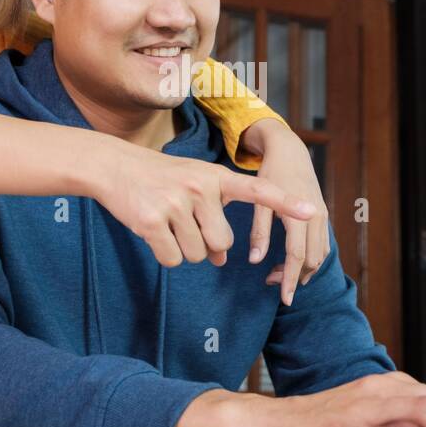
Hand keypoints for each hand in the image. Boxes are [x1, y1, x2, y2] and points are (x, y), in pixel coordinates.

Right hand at [90, 134, 315, 267]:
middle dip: (207, 247)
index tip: (310, 210)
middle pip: (222, 244)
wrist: (115, 167)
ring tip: (167, 224)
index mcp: (215, 177)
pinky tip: (153, 232)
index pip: (257, 190)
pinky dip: (164, 255)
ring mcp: (175, 204)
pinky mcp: (152, 221)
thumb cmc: (160, 180)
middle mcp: (200, 187)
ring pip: (197, 255)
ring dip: (184, 250)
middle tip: (185, 226)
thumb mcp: (194, 187)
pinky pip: (172, 259)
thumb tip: (222, 258)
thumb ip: (214, 216)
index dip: (284, 203)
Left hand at [240, 119, 328, 304]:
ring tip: (278, 274)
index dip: (290, 279)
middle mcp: (315, 218)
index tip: (285, 298)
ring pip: (319, 256)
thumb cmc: (271, 174)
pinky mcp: (323, 216)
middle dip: (294, 276)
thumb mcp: (260, 201)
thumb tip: (255, 260)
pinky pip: (322, 246)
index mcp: (298, 215)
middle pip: (311, 261)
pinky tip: (292, 262)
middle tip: (270, 280)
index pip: (296, 257)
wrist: (290, 153)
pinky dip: (310, 259)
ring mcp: (322, 217)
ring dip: (302, 270)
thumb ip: (259, 231)